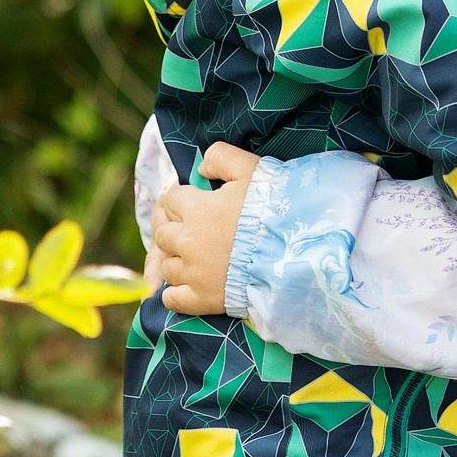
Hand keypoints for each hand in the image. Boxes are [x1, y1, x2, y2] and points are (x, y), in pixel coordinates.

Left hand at [154, 142, 261, 317]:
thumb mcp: (250, 168)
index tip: (197, 203)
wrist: (293, 251)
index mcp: (195, 208)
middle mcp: (187, 241)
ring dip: (177, 260)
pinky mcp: (202, 299)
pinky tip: (187, 286)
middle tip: (195, 230)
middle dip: (175, 229)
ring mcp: (193, 273)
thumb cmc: (272, 207)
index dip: (183, 199)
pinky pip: (172, 299)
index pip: (171, 200)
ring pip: (167, 265)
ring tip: (195, 258)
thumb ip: (221, 156)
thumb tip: (201, 166)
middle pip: (163, 233)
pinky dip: (174, 293)